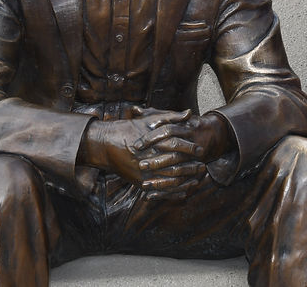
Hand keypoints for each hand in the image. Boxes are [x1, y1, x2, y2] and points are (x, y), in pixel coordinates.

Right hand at [78, 108, 205, 198]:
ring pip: (170, 181)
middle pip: (175, 165)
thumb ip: (170, 117)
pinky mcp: (140, 183)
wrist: (104, 145)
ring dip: (186, 181)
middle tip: (203, 166)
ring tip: (198, 179)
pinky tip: (185, 191)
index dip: (190, 148)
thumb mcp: (148, 120)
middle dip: (191, 167)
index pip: (176, 145)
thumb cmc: (128, 129)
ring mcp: (144, 173)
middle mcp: (148, 159)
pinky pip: (161, 191)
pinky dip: (174, 192)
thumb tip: (189, 113)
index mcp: (152, 142)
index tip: (201, 150)